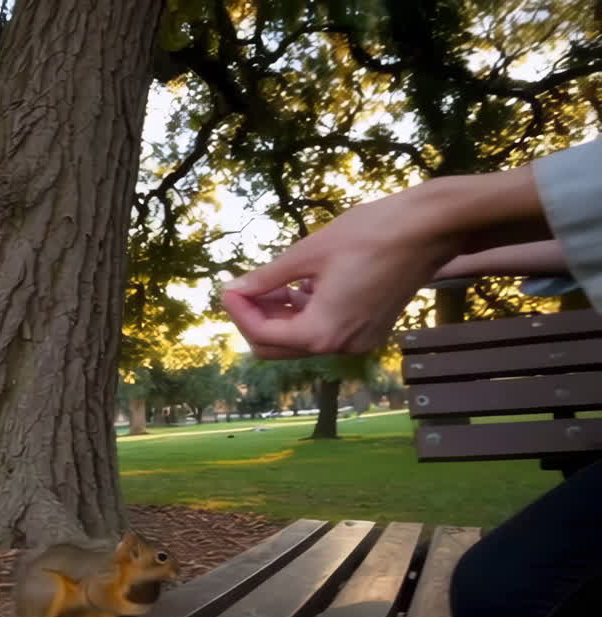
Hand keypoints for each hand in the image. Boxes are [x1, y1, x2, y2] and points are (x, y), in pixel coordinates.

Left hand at [221, 190, 458, 358]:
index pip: (263, 336)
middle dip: (255, 318)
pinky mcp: (369, 329)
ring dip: (279, 315)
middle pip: (279, 347)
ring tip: (265, 282)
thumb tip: (235, 288)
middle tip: (240, 287)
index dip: (239, 312)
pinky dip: (305, 313)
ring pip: (302, 340)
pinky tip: (297, 286)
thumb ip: (267, 277)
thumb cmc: (369, 234)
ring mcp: (358, 341)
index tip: (227, 286)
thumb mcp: (308, 253)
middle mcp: (340, 347)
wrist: (429, 229)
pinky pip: (325, 330)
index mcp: (323, 332)